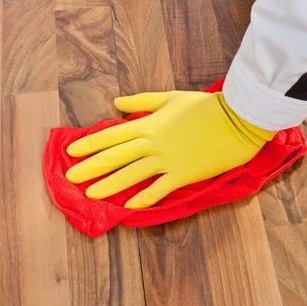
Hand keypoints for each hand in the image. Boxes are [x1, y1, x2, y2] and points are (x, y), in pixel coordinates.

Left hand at [66, 91, 275, 207]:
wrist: (236, 120)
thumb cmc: (204, 106)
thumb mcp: (171, 97)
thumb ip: (142, 102)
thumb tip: (116, 102)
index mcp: (148, 124)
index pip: (111, 135)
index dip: (89, 144)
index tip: (71, 152)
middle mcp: (152, 144)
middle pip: (115, 158)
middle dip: (90, 169)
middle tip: (70, 179)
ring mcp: (167, 161)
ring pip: (131, 176)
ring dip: (108, 186)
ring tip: (90, 195)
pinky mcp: (183, 175)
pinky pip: (158, 190)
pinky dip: (143, 199)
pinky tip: (128, 207)